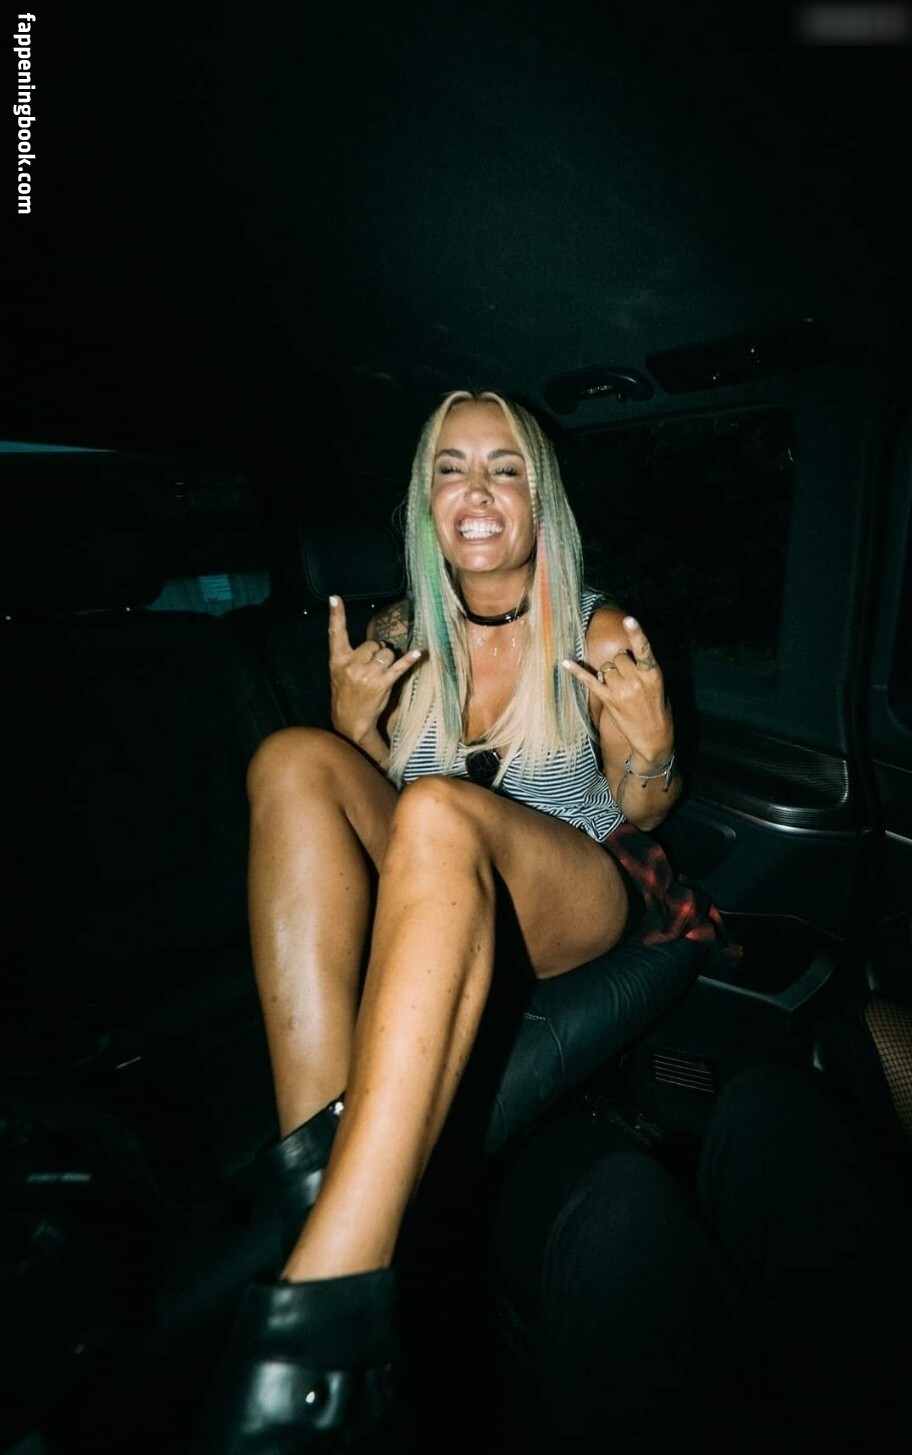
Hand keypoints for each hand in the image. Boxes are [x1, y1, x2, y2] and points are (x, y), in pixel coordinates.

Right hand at [329, 595, 420, 746]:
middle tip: (370, 668)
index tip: (335, 598)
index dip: (336, 615)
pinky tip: (418, 652)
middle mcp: (351, 664)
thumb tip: (377, 643)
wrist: (350, 720)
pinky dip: (409, 659)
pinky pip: (399, 666)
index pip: (336, 633)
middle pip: (373, 643)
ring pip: (386, 653)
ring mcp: (367, 674)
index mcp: (338, 660)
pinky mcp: (382, 683)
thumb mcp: (339, 672)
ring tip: (379, 675)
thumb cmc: (346, 693)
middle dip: (376, 652)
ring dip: (388, 661)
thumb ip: (351, 655)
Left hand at [562, 615, 672, 770]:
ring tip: (620, 688)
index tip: (628, 619)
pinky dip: (577, 671)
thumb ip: (643, 668)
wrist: (653, 737)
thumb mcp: (658, 684)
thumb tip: (621, 656)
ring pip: (605, 668)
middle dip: (620, 663)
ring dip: (608, 673)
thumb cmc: (657, 708)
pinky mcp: (608, 700)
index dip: (636, 633)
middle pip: (618, 657)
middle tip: (628, 678)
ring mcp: (621, 691)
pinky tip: (566, 662)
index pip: (643, 648)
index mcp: (652, 673)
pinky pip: (590, 681)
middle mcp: (636, 680)